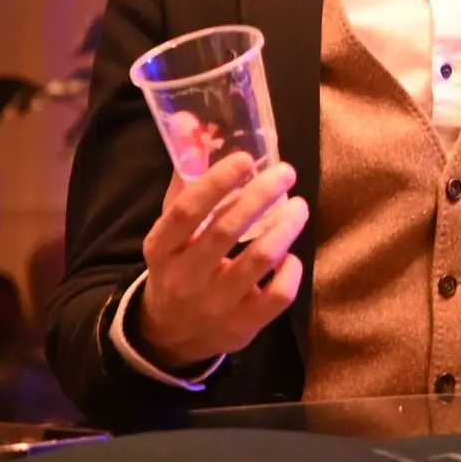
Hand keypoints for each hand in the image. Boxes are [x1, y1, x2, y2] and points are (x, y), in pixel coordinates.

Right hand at [137, 153, 307, 369]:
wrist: (170, 335)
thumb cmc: (177, 267)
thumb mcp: (170, 232)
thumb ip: (184, 183)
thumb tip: (194, 125)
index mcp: (161, 249)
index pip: (185, 212)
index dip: (216, 182)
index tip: (245, 158)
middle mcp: (184, 278)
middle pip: (226, 231)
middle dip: (261, 196)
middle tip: (286, 172)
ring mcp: (214, 305)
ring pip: (258, 260)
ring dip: (285, 227)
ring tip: (299, 206)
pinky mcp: (242, 326)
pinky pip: (277, 297)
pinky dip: (290, 271)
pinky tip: (291, 255)